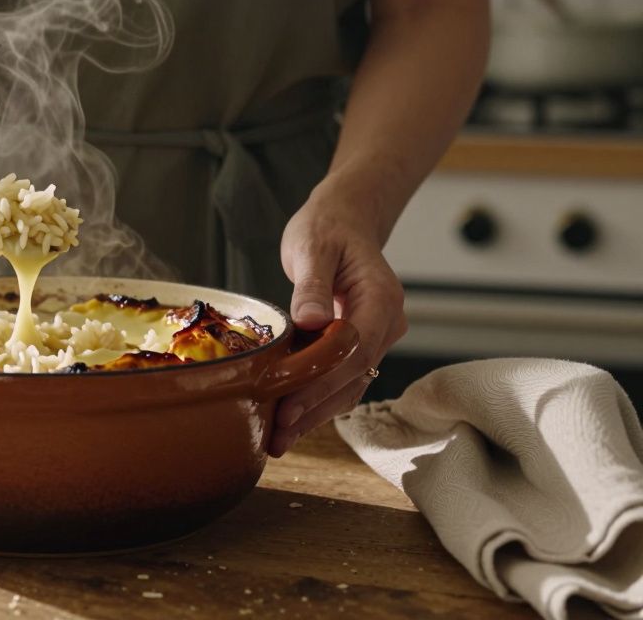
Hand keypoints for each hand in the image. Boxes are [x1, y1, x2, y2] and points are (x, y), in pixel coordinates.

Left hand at [268, 184, 407, 456]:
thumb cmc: (326, 228)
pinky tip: (289, 421)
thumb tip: (311, 321)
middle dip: (314, 410)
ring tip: (278, 442)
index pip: (352, 354)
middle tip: (277, 439)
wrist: (344, 220)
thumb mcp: (313, 247)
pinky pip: (342, 379)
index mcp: (380, 300)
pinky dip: (317, 401)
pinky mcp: (359, 344)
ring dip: (315, 415)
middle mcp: (386, 323)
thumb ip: (313, 285)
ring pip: (349, 386)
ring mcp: (376, 336)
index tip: (287, 409)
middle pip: (352, 378)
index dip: (320, 385)